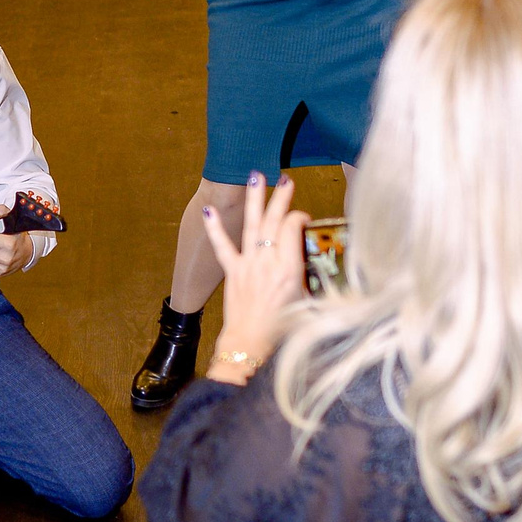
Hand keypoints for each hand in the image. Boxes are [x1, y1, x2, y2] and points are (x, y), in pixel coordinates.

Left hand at [202, 173, 307, 378]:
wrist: (251, 345)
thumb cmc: (284, 330)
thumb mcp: (308, 302)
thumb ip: (311, 276)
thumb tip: (314, 258)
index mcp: (290, 269)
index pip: (293, 228)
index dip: (299, 217)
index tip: (304, 219)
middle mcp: (268, 263)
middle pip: (275, 221)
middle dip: (280, 197)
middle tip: (285, 179)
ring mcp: (248, 266)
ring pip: (252, 225)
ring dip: (254, 199)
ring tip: (254, 177)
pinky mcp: (233, 273)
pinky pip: (222, 246)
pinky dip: (215, 228)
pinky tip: (208, 210)